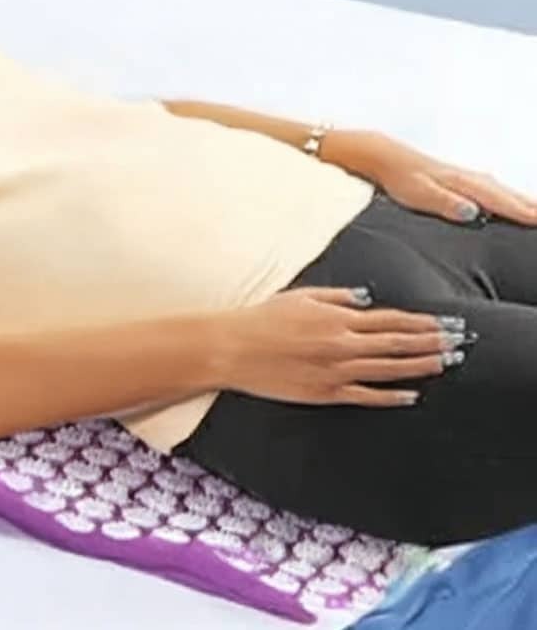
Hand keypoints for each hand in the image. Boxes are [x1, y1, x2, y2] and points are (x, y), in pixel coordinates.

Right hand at [214, 286, 470, 406]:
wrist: (233, 348)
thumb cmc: (261, 319)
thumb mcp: (300, 296)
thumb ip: (336, 297)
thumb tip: (365, 299)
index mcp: (337, 317)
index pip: (391, 319)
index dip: (422, 321)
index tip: (444, 322)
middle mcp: (342, 343)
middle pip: (398, 343)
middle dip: (431, 342)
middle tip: (458, 343)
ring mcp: (336, 370)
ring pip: (389, 369)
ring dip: (420, 366)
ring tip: (445, 363)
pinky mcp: (325, 392)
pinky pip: (366, 395)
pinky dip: (391, 395)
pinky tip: (411, 394)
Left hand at [323, 130, 536, 226]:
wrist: (386, 158)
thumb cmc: (400, 179)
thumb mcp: (419, 194)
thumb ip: (445, 204)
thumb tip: (473, 212)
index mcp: (465, 184)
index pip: (502, 202)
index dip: (524, 214)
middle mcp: (472, 179)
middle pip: (511, 195)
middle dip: (533, 207)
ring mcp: (469, 177)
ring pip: (505, 191)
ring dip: (525, 201)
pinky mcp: (462, 179)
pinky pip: (496, 190)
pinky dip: (510, 197)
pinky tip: (514, 201)